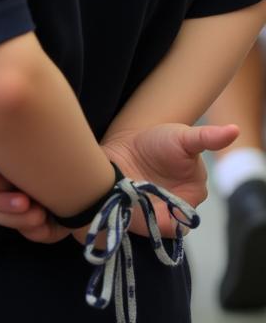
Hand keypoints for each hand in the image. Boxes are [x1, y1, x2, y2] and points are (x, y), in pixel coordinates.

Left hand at [0, 122, 238, 242]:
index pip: (62, 221)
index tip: (14, 197)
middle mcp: (74, 207)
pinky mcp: (44, 181)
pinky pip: (9, 192)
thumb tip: (232, 133)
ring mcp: (56, 196)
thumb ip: (199, 143)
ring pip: (11, 210)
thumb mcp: (178, 144)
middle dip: (0, 199)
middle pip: (27, 219)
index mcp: (99, 204)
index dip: (34, 213)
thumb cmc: (163, 153)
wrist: (147, 151)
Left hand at [102, 122, 238, 235]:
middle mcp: (183, 204)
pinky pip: (154, 232)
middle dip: (164, 200)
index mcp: (195, 186)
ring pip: (168, 225)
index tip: (165, 177)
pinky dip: (146, 220)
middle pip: (181, 214)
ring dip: (153, 210)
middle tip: (146, 182)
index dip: (181, 189)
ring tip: (137, 190)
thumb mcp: (182, 135)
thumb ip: (206, 136)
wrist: (124, 149)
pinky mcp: (150, 225)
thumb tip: (235, 128)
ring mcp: (166, 216)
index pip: (195, 197)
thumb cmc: (158, 141)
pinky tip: (134, 202)